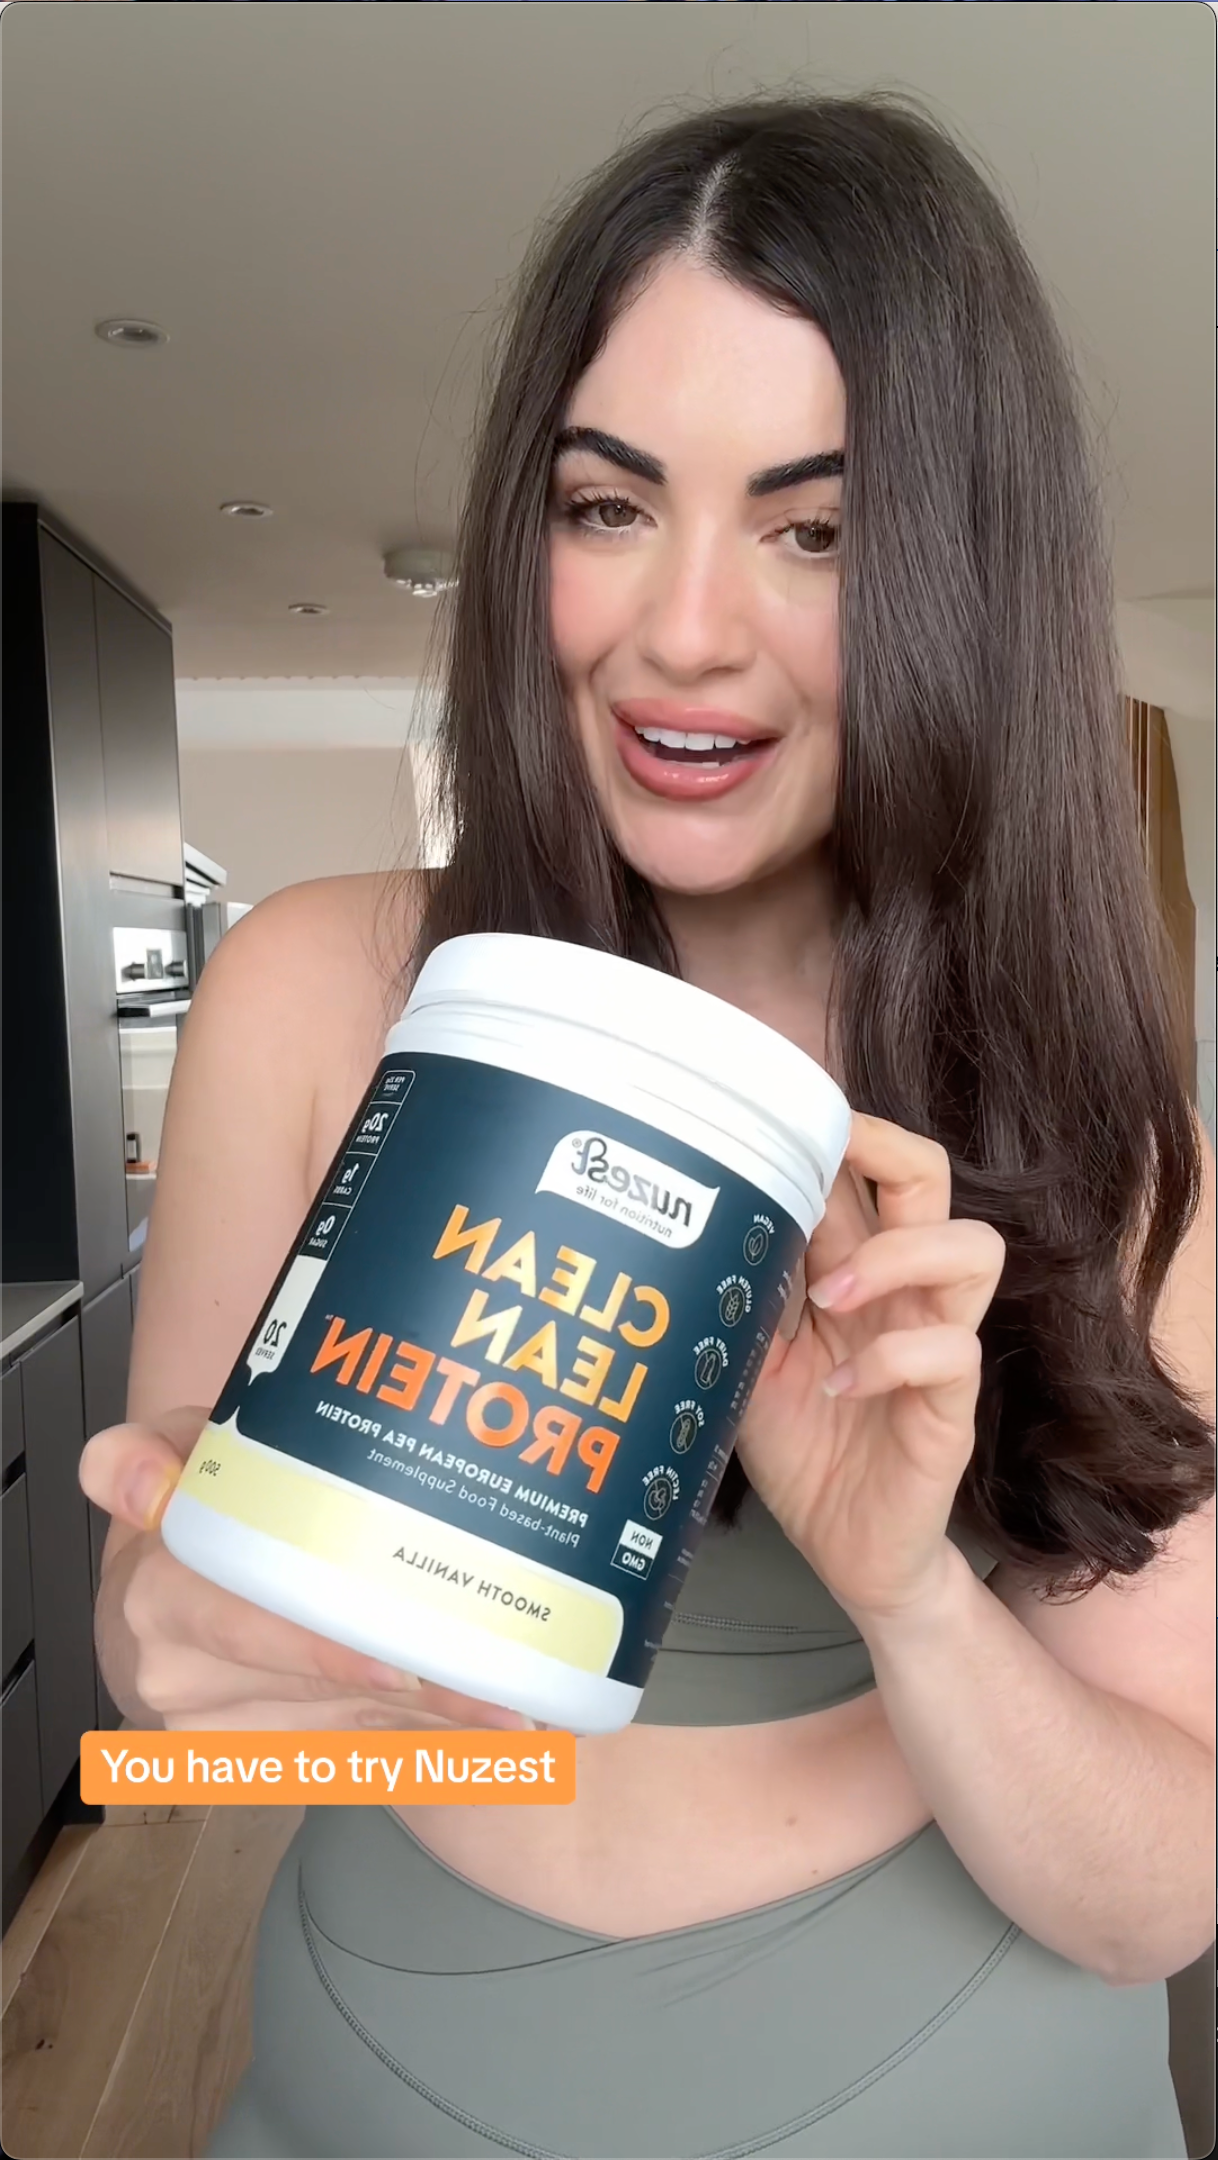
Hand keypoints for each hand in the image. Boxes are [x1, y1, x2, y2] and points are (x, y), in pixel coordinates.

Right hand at [79, 1409, 533, 1732]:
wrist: (165, 1603)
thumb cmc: (190, 1511)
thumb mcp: (170, 1454)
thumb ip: (144, 1453)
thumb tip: (143, 1483)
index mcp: (158, 1602)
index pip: (244, 1631)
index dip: (323, 1651)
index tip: (401, 1661)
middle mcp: (186, 1681)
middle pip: (319, 1689)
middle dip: (418, 1690)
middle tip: (503, 1687)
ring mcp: (227, 1732)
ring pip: (351, 1728)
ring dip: (438, 1723)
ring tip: (520, 1708)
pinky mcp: (267, 1761)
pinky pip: (357, 1754)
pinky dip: (428, 1742)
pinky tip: (495, 1736)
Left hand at [735, 1115, 1004, 1624]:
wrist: (845, 1549)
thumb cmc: (801, 1445)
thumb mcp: (750, 1358)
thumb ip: (746, 1293)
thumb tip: (700, 1222)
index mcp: (857, 1269)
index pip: (869, 1172)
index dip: (842, 1133)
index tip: (784, 1115)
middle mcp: (905, 1293)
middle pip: (933, 1180)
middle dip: (884, 1147)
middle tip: (827, 1153)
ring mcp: (937, 1344)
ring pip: (974, 1250)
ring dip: (897, 1256)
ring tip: (831, 1295)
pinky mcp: (951, 1408)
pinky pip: (951, 1353)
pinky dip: (893, 1359)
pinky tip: (841, 1387)